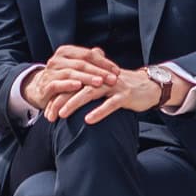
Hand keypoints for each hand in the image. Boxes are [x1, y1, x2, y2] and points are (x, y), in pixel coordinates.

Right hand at [25, 45, 121, 108]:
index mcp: (66, 51)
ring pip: (72, 73)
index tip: (118, 71)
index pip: (88, 54)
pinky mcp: (46, 85)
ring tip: (100, 83)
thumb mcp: (75, 67)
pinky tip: (78, 87)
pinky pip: (57, 84)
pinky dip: (68, 85)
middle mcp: (57, 59)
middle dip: (99, 72)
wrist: (40, 89)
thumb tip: (101, 52)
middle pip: (82, 63)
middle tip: (113, 79)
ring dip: (87, 79)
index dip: (104, 62)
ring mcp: (50, 72)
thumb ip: (88, 60)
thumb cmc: (63, 77)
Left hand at [46, 66, 163, 123]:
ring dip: (74, 103)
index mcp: (94, 75)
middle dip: (60, 101)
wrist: (149, 86)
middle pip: (76, 87)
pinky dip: (99, 112)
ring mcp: (114, 85)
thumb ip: (86, 88)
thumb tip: (65, 100)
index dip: (57, 96)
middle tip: (49, 115)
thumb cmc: (122, 89)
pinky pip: (110, 104)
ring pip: (90, 93)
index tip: (46, 111)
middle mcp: (102, 77)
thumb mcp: (103, 85)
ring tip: (62, 114)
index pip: (71, 83)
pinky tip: (88, 120)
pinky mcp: (125, 95)